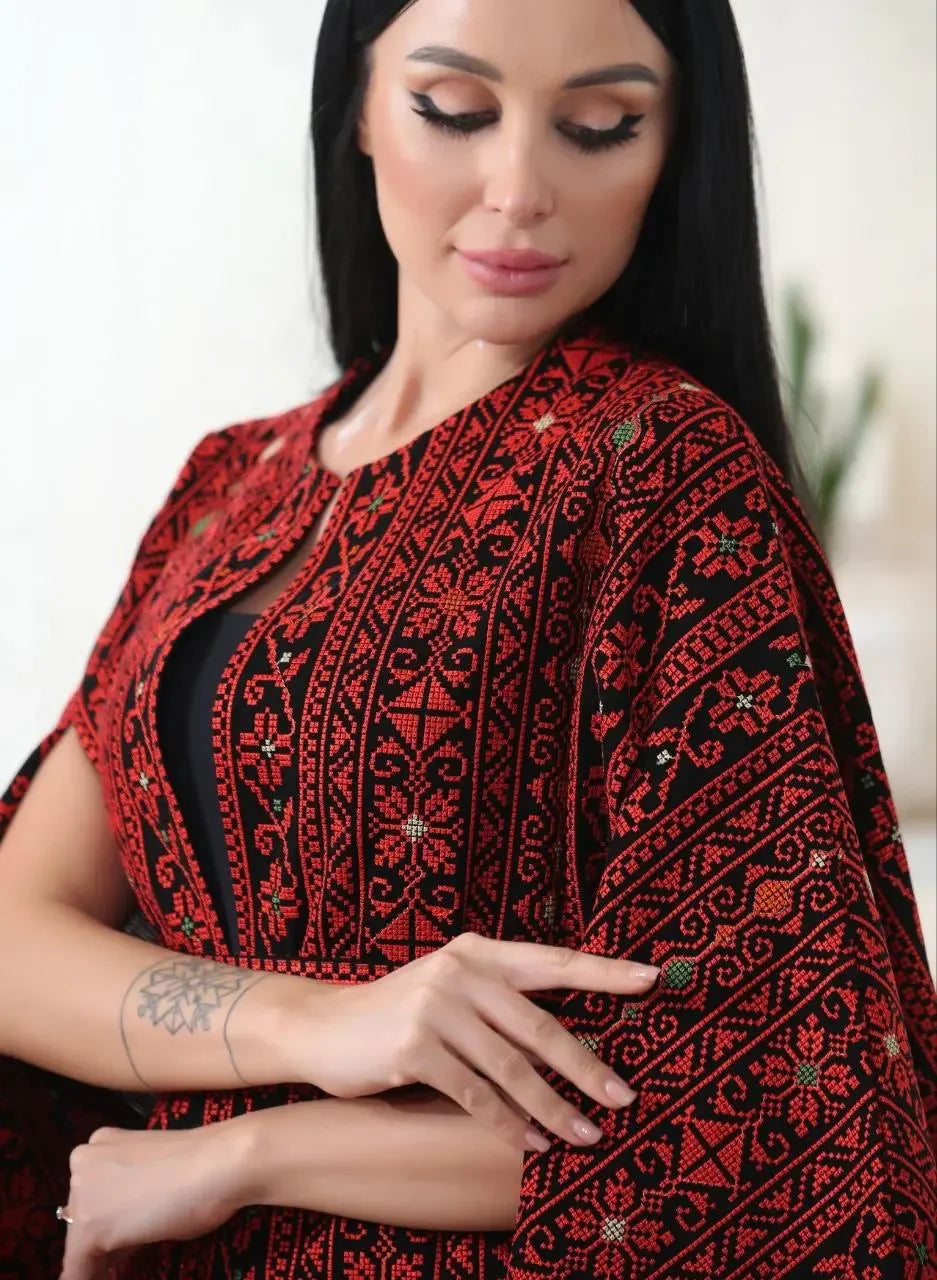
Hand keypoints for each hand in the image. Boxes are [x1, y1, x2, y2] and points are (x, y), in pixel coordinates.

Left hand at [59, 1121, 246, 1279]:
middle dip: (102, 1240)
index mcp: (100, 1143)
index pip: (93, 1193)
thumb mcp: (155, 1172)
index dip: (108, 1219)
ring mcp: (82, 1196)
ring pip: (80, 1243)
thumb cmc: (202, 1162)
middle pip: (82, 1215)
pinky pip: (78, 1269)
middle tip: (127, 1257)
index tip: (122, 1241)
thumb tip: (124, 1229)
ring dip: (99, 1262)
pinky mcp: (89, 1230)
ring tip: (119, 1270)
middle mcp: (82, 1162)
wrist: (217, 1163)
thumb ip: (131, 1191)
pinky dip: (88, 1279)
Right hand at [291, 931, 658, 1153]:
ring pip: (512, 1068)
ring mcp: (436, 1008)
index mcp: (478, 952)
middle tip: (625, 1098)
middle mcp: (460, 972)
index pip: (553, 961)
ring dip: (554, 1108)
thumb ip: (500, 1002)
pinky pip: (476, 1095)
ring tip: (587, 1137)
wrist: (324, 1026)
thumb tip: (567, 1044)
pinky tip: (534, 1145)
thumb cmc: (399, 1012)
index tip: (653, 979)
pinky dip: (510, 1124)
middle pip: (541, 1026)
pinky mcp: (414, 1048)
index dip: (604, 971)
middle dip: (587, 1067)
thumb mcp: (450, 990)